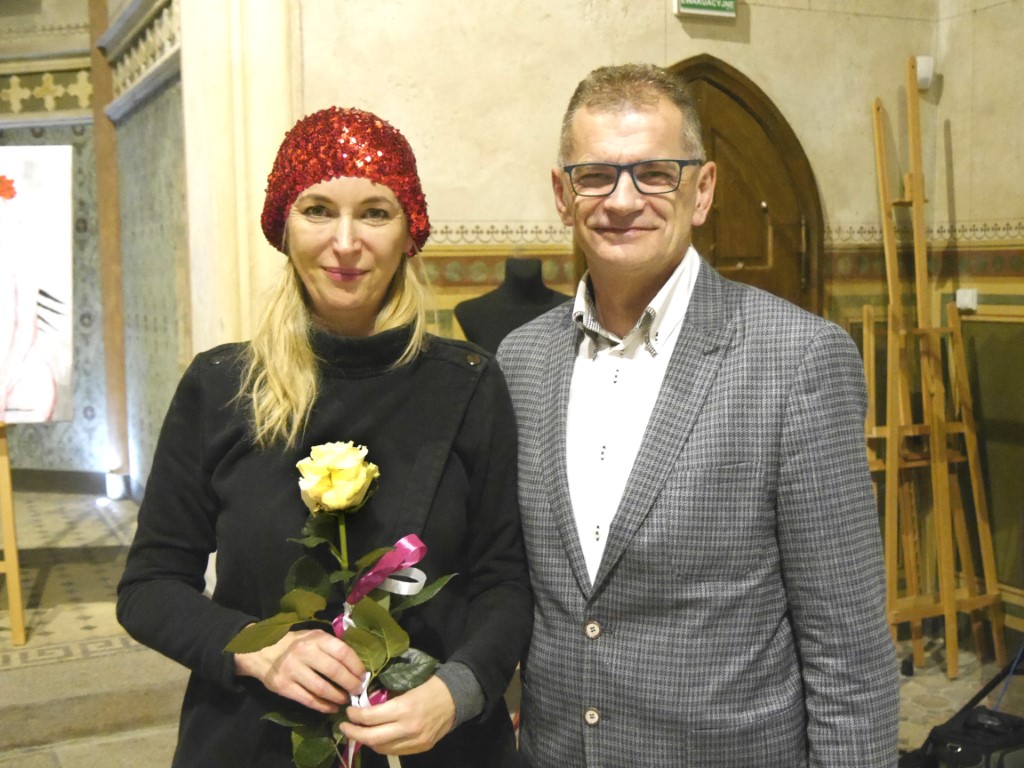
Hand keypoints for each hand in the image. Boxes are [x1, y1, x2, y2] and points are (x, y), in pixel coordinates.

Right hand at [234, 629, 366, 712]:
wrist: (261, 651)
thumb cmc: (294, 644)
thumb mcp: (313, 637)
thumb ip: (331, 646)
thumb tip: (355, 664)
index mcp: (316, 638)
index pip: (342, 652)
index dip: (356, 666)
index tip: (363, 676)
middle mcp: (304, 652)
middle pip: (334, 671)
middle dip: (350, 684)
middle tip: (358, 691)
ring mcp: (293, 670)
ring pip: (322, 688)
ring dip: (338, 697)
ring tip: (345, 700)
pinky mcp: (284, 686)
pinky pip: (308, 699)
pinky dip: (323, 706)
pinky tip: (331, 708)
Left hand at [340, 675, 456, 755]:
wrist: (457, 698)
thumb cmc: (430, 686)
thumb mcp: (407, 688)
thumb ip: (387, 700)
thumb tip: (365, 706)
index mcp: (404, 708)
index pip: (370, 717)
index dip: (355, 716)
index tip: (348, 711)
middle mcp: (408, 728)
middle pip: (372, 738)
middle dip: (354, 733)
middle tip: (344, 726)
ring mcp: (415, 741)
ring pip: (381, 748)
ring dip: (367, 741)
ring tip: (359, 732)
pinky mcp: (420, 748)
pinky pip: (394, 751)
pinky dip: (382, 745)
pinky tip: (377, 737)